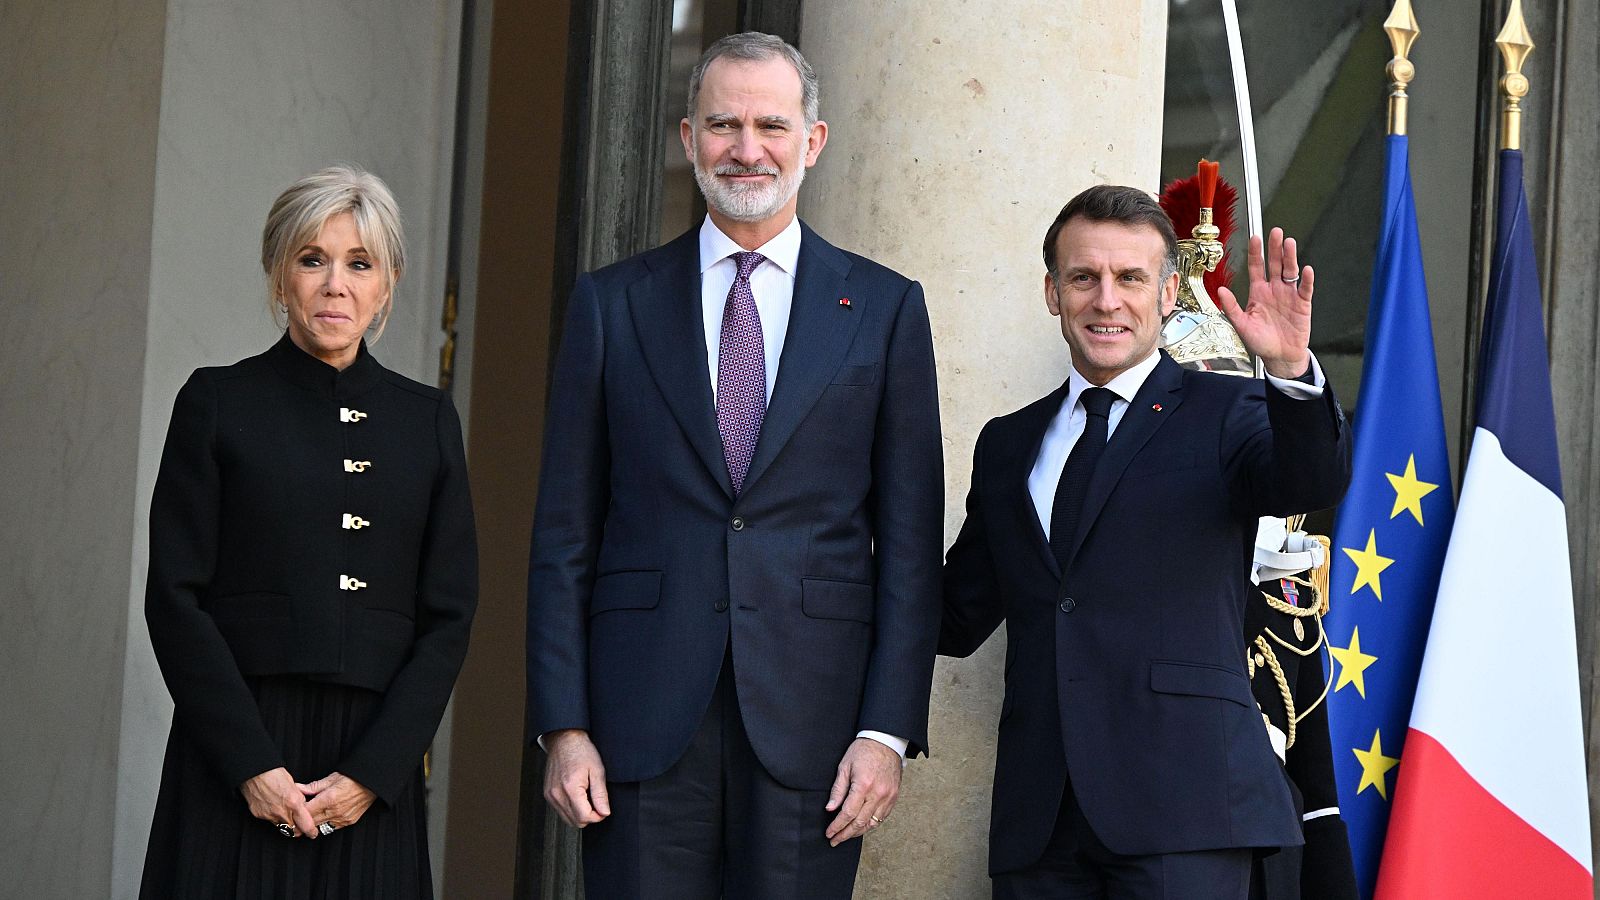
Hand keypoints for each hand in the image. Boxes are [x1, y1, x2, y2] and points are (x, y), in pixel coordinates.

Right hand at [240, 767, 315, 837]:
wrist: (254, 772)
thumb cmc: (274, 773)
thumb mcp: (294, 785)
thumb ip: (299, 798)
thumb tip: (302, 805)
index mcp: (293, 803)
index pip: (306, 825)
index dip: (311, 831)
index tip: (312, 833)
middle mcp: (281, 812)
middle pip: (293, 830)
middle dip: (298, 829)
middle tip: (300, 825)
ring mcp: (269, 815)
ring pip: (281, 826)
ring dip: (285, 823)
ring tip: (285, 811)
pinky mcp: (259, 815)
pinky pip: (270, 820)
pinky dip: (273, 816)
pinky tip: (273, 806)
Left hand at [298, 772, 375, 836]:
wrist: (372, 782)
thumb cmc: (353, 777)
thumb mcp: (331, 778)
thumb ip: (313, 787)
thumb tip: (298, 788)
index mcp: (328, 799)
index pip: (305, 812)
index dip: (296, 813)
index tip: (291, 812)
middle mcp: (335, 811)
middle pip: (311, 822)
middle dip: (302, 822)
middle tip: (295, 819)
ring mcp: (342, 818)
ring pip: (320, 827)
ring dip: (313, 824)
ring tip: (309, 818)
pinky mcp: (349, 822)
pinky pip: (331, 827)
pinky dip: (325, 824)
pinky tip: (324, 817)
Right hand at [542, 729, 610, 827]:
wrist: (564, 739)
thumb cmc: (581, 751)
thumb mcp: (597, 770)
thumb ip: (600, 795)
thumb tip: (604, 812)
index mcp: (570, 788)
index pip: (584, 817)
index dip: (597, 816)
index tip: (603, 809)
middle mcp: (557, 794)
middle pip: (575, 822)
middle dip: (589, 816)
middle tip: (597, 802)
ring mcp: (550, 795)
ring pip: (567, 819)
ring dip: (580, 813)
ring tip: (586, 796)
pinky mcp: (548, 794)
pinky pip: (561, 811)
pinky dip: (571, 808)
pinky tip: (577, 796)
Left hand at [824, 738, 900, 846]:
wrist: (885, 741)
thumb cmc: (864, 751)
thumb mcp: (845, 767)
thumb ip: (838, 790)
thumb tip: (830, 808)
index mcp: (863, 786)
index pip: (848, 814)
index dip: (837, 826)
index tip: (830, 833)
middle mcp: (877, 794)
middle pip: (859, 822)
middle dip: (845, 834)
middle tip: (835, 840)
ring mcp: (888, 797)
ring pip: (872, 823)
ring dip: (858, 832)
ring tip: (846, 835)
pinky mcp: (894, 797)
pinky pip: (882, 817)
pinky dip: (871, 824)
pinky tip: (862, 826)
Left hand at [1217, 227, 1314, 378]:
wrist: (1280, 356)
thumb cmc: (1261, 341)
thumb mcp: (1242, 325)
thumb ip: (1232, 307)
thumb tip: (1221, 291)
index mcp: (1258, 292)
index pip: (1256, 267)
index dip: (1255, 253)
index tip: (1254, 238)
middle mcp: (1274, 290)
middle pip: (1274, 264)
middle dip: (1275, 248)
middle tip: (1276, 232)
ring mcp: (1289, 295)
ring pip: (1290, 271)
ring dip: (1290, 257)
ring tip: (1289, 243)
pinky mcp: (1302, 304)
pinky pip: (1305, 289)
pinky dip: (1306, 279)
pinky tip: (1306, 270)